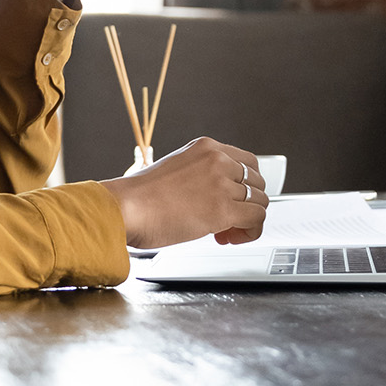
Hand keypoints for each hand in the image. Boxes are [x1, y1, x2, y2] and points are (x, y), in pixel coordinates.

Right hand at [99, 138, 268, 248]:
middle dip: (246, 204)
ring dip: (247, 221)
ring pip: (260, 202)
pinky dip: (249, 233)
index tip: (233, 200)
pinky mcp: (223, 209)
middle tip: (227, 221)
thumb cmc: (139, 196)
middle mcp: (217, 160)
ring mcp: (222, 184)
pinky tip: (228, 238)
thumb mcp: (175, 170)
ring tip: (224, 233)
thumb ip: (200, 176)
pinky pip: (257, 219)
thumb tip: (214, 198)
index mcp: (205, 147)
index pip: (247, 162)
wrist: (125, 208)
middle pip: (257, 182)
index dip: (244, 186)